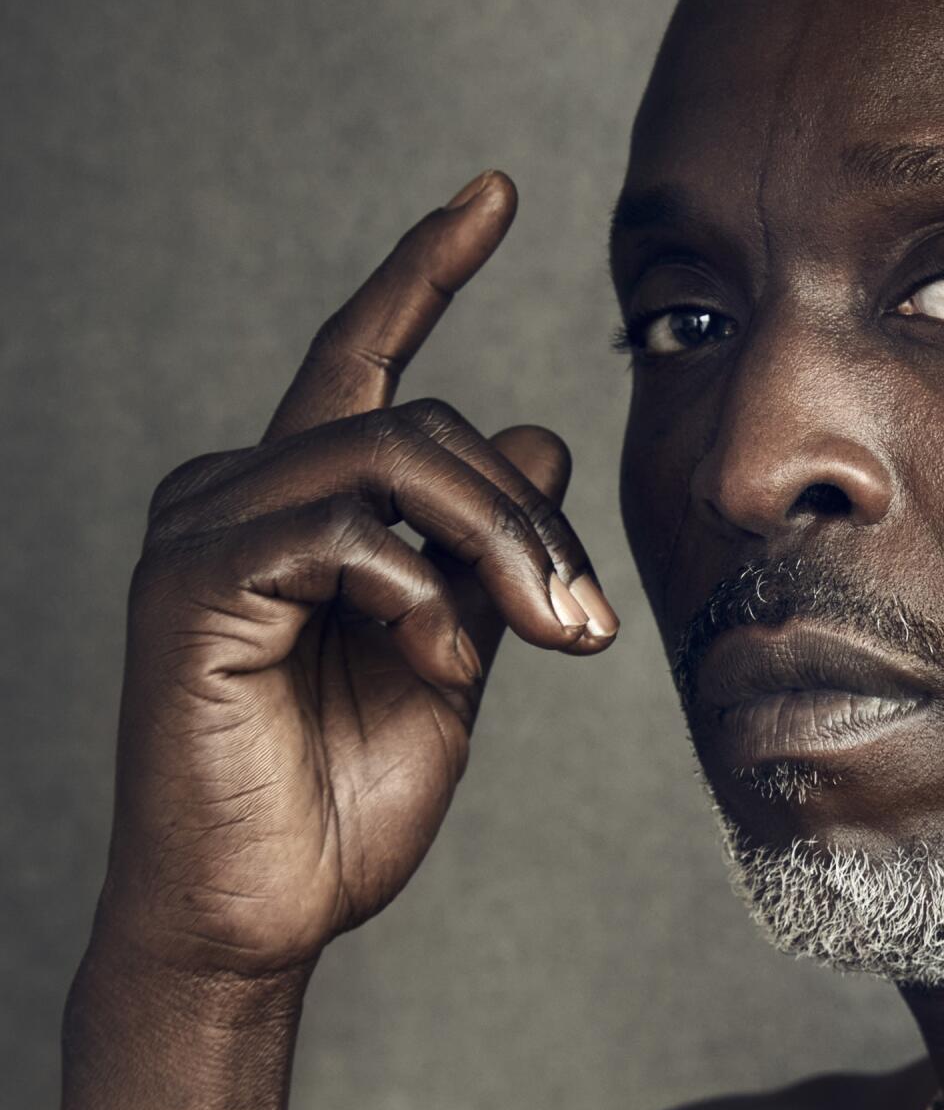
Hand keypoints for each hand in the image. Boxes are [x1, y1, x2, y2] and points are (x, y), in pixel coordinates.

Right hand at [94, 172, 618, 986]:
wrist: (259, 918)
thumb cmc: (337, 806)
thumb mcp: (450, 667)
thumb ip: (485, 561)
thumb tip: (541, 435)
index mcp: (295, 510)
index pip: (364, 362)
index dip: (424, 269)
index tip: (493, 191)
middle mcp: (235, 496)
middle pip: (417, 421)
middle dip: (529, 514)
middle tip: (585, 625)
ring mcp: (203, 531)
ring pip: (391, 459)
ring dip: (496, 545)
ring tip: (537, 639)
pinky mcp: (193, 584)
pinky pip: (341, 530)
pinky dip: (414, 590)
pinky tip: (429, 660)